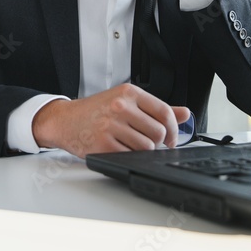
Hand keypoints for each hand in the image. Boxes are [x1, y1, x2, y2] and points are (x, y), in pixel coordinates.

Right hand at [32, 84, 192, 157]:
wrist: (65, 120)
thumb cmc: (96, 111)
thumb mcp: (125, 101)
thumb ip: (155, 108)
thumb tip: (185, 114)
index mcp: (128, 93)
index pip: (164, 111)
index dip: (174, 129)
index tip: (172, 138)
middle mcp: (120, 107)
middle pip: (158, 132)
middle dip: (158, 142)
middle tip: (149, 143)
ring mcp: (110, 126)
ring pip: (147, 147)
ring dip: (144, 151)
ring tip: (132, 145)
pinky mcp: (103, 144)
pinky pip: (130, 157)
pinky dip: (130, 157)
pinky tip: (121, 149)